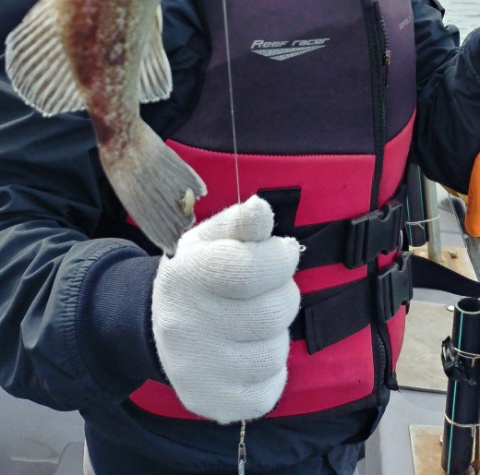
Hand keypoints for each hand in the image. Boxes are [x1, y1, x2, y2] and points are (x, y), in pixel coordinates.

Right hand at [152, 195, 300, 422]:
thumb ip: (240, 222)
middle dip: (284, 294)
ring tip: (256, 321)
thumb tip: (261, 209)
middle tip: (269, 289)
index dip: (279, 257)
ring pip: (274, 353)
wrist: (157, 326)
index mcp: (186, 275)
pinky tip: (251, 352)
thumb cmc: (198, 272)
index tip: (283, 251)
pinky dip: (272, 372)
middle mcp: (185, 325)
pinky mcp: (210, 403)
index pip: (249, 269)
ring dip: (277, 333)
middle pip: (271, 313)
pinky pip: (269, 392)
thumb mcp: (212, 237)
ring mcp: (197, 370)